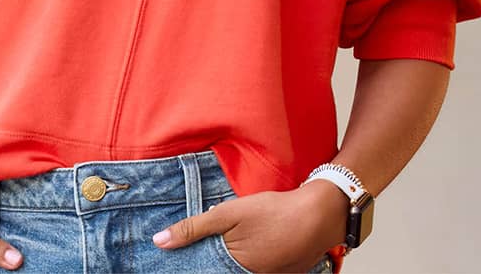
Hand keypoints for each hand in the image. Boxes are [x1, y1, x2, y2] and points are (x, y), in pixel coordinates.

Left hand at [151, 180, 346, 273]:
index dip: (191, 262)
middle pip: (222, 269)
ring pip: (240, 269)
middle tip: (199, 248)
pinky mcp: (284, 273)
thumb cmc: (274, 212)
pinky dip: (249, 260)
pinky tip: (254, 243)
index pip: (203, 270)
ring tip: (228, 243)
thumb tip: (159, 241)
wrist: (320, 215)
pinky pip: (258, 269)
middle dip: (209, 260)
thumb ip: (195, 227)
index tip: (173, 260)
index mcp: (234, 269)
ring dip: (229, 260)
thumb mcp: (229, 213)